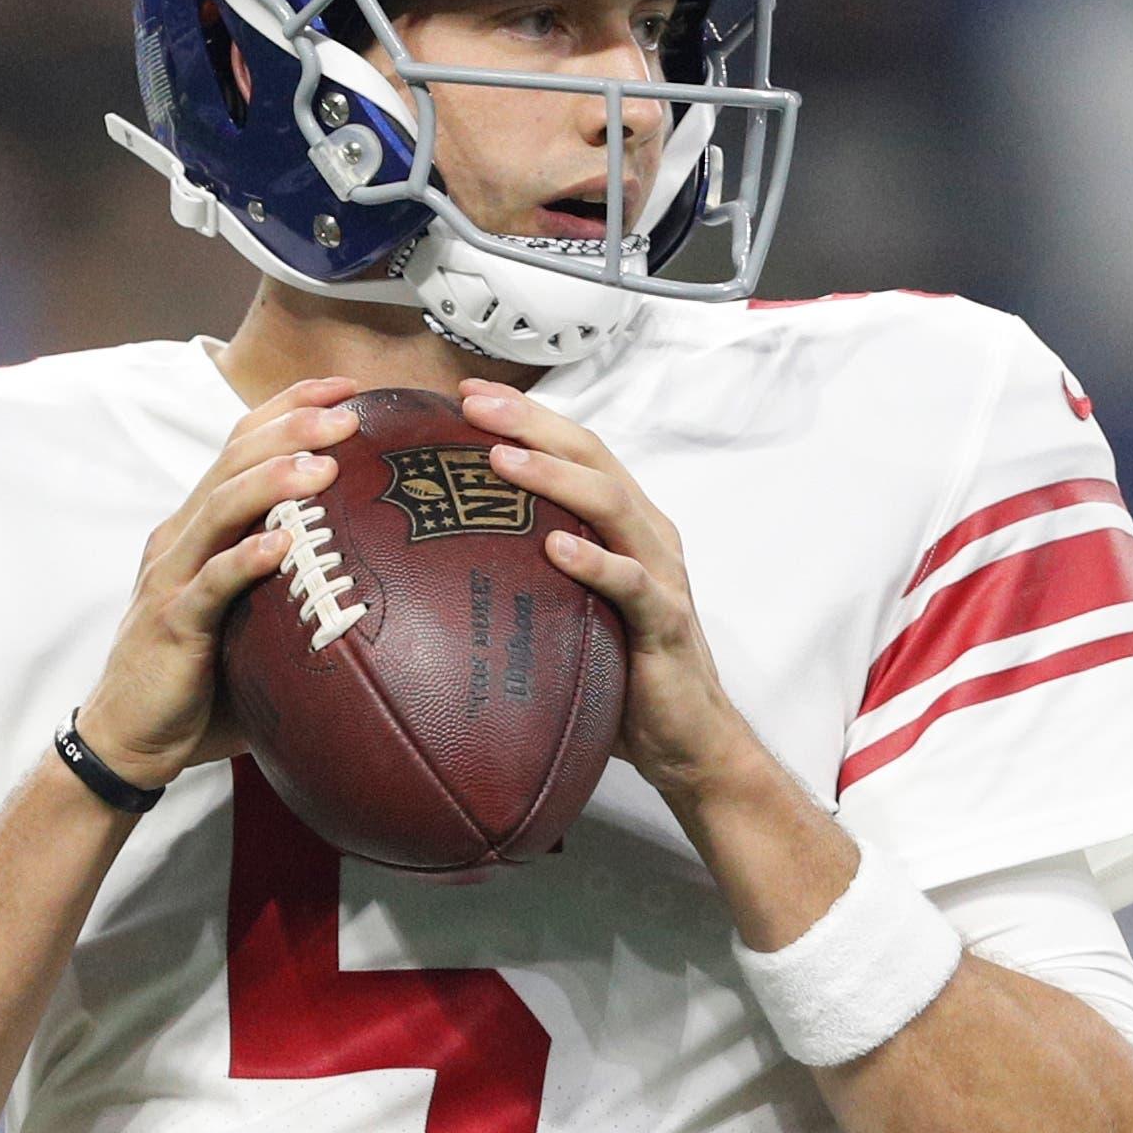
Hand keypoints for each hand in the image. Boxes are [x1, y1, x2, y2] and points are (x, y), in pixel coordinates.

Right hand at [73, 377, 361, 788]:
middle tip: (348, 413)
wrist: (131, 735)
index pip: (242, 445)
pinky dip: (244, 560)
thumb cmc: (203, 676)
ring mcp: (174, 576)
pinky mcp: (173, 623)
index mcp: (201, 526)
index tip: (346, 389)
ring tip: (323, 465)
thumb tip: (390, 578)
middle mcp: (183, 537)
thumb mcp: (255, 616)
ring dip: (273, 481)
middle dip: (292, 427)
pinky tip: (280, 547)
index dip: (290, 407)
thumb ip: (299, 585)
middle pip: (234, 460)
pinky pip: (210, 583)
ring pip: (220, 509)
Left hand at [458, 379, 756, 799]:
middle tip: (474, 406)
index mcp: (624, 524)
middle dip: (531, 424)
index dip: (526, 415)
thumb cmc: (622, 671)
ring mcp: (660, 575)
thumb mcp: (568, 607)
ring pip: (611, 504)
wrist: (689, 739)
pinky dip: (594, 562)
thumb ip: (530, 571)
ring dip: (553, 478)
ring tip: (501, 460)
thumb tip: (443, 557)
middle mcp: (646, 535)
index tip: (467, 394)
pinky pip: (631, 584)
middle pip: (591, 457)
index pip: (576, 450)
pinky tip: (555, 549)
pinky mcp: (664, 622)